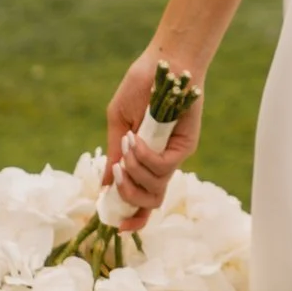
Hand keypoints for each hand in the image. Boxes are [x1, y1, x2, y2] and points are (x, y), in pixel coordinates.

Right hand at [103, 46, 204, 231]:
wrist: (163, 65)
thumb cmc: (140, 89)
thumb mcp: (119, 123)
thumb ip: (113, 154)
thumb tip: (106, 186)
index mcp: (146, 161)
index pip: (144, 200)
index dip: (134, 218)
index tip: (117, 225)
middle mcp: (162, 163)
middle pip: (151, 203)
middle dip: (128, 195)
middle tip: (119, 171)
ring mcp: (175, 155)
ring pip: (156, 188)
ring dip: (135, 172)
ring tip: (128, 145)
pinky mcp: (186, 146)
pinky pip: (164, 167)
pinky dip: (145, 157)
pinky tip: (137, 139)